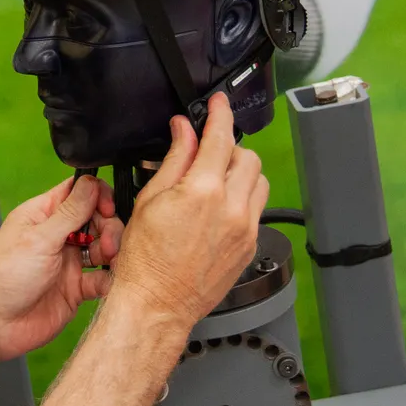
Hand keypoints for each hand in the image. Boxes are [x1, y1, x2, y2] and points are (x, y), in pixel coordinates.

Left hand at [0, 174, 125, 362]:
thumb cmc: (2, 279)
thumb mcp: (39, 238)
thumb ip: (69, 212)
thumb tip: (91, 184)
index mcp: (43, 216)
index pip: (78, 193)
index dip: (97, 197)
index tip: (107, 209)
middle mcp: (57, 236)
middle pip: (96, 219)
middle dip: (109, 227)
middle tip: (107, 244)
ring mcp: (67, 262)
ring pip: (102, 248)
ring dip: (112, 252)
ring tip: (110, 261)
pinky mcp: (75, 288)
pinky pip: (102, 279)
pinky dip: (110, 278)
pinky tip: (110, 280)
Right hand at [112, 92, 269, 329]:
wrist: (157, 303)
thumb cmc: (145, 259)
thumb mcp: (151, 199)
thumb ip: (175, 159)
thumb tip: (184, 131)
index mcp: (203, 191)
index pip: (221, 137)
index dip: (220, 113)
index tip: (218, 103)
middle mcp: (231, 208)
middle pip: (247, 157)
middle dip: (228, 148)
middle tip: (206, 154)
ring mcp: (245, 229)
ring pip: (259, 182)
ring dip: (240, 173)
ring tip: (214, 182)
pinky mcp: (250, 246)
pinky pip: (256, 209)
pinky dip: (242, 199)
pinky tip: (218, 210)